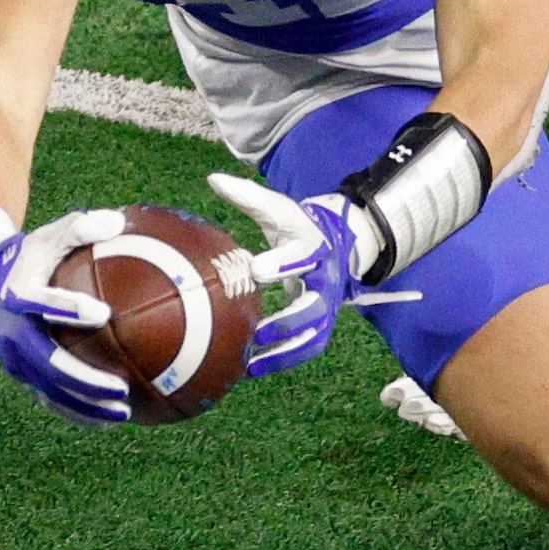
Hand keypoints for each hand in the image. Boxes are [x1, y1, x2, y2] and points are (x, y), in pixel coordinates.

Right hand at [0, 209, 131, 423]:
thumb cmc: (29, 256)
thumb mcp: (49, 235)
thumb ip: (79, 227)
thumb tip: (117, 222)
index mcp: (15, 294)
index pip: (40, 303)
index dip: (68, 308)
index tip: (103, 313)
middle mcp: (11, 332)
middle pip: (46, 362)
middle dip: (83, 379)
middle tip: (120, 387)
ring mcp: (13, 359)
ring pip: (49, 390)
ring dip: (84, 404)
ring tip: (123, 412)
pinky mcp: (20, 373)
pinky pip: (49, 399)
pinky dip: (76, 412)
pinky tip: (108, 420)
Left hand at [208, 173, 367, 376]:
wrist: (335, 247)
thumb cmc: (296, 228)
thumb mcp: (278, 209)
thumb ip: (249, 196)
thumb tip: (213, 179)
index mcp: (314, 248)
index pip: (303, 255)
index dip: (283, 263)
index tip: (256, 269)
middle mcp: (325, 281)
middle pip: (314, 306)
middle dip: (288, 320)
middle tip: (257, 330)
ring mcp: (326, 308)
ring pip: (312, 336)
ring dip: (284, 351)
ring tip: (250, 361)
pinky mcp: (320, 327)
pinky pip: (304, 348)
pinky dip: (280, 360)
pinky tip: (249, 370)